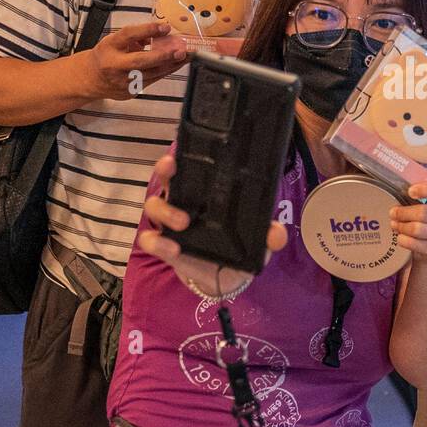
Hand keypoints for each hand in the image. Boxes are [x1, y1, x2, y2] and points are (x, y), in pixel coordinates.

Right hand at [81, 22, 186, 99]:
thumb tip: (163, 33)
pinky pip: (151, 81)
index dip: (148, 30)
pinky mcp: (130, 92)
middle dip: (163, 56)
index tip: (166, 27)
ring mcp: (122, 81)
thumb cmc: (107, 55)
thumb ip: (137, 36)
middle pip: (140, 61)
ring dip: (171, 65)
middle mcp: (114, 65)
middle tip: (181, 51)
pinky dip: (165, 72)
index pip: (129, 35)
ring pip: (151, 74)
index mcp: (109, 47)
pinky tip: (175, 65)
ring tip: (186, 57)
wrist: (90, 79)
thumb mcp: (117, 40)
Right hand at [136, 152, 286, 296]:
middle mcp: (185, 202)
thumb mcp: (259, 240)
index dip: (186, 154)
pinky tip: (173, 249)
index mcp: (206, 193)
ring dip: (166, 210)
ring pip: (154, 206)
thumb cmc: (240, 247)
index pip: (192, 167)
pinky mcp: (164, 246)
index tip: (185, 148)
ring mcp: (171, 223)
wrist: (227, 278)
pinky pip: (149, 240)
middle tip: (171, 169)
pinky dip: (158, 243)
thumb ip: (269, 234)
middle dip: (165, 169)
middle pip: (166, 177)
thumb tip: (276, 233)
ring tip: (184, 222)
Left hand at [390, 178, 426, 257]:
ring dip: (402, 226)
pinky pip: (418, 245)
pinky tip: (400, 237)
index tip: (410, 191)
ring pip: (419, 230)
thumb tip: (397, 187)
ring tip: (395, 224)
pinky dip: (405, 241)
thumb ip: (420, 192)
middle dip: (404, 212)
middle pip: (425, 213)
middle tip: (393, 212)